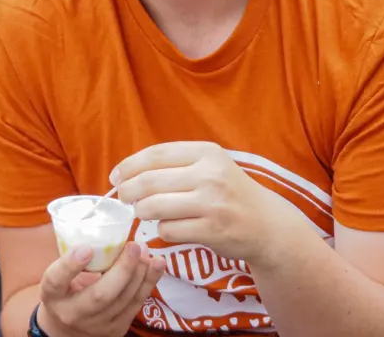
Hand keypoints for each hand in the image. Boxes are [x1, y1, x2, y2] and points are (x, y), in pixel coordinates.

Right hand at [37, 243, 165, 336]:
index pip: (56, 280)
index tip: (86, 248)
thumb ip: (72, 257)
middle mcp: (72, 313)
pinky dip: (149, 282)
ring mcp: (97, 325)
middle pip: (100, 295)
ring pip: (124, 299)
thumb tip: (99, 226)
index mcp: (52, 295)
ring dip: (140, 272)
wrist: (68, 331)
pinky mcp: (117, 328)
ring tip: (145, 251)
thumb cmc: (65, 292)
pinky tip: (156, 264)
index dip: (70, 265)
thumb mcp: (59, 276)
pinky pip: (137, 304)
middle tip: (134, 246)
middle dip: (122, 270)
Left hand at [114, 141, 296, 265]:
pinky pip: (169, 230)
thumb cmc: (228, 192)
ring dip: (142, 211)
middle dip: (128, 191)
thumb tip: (125, 171)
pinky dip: (163, 230)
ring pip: (154, 207)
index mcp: (206, 152)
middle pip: (149, 182)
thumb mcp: (209, 165)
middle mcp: (210, 175)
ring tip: (144, 212)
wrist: (267, 224)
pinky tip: (170, 227)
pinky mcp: (213, 231)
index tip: (115, 176)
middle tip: (123, 198)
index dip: (129, 165)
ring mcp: (212, 204)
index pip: (155, 154)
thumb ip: (174, 163)